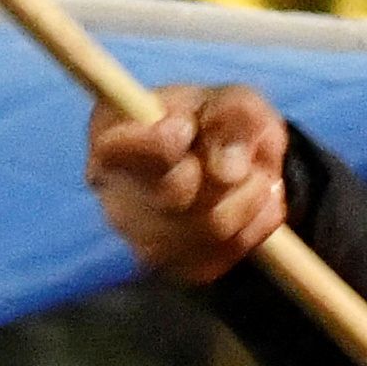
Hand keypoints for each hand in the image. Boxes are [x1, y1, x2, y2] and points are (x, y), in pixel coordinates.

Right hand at [86, 82, 292, 287]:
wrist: (231, 160)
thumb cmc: (220, 122)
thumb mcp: (235, 100)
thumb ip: (233, 116)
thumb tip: (227, 169)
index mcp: (112, 130)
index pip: (113, 149)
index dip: (155, 143)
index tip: (185, 130)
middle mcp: (111, 188)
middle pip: (171, 193)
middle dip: (226, 173)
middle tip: (244, 159)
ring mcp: (136, 234)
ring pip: (206, 229)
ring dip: (249, 200)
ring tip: (256, 178)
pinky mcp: (170, 265)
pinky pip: (221, 256)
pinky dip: (252, 229)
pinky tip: (252, 206)